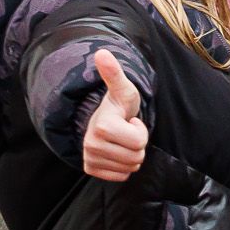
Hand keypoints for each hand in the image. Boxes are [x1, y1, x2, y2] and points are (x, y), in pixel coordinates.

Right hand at [79, 50, 148, 181]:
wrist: (102, 120)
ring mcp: (89, 159)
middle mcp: (91, 145)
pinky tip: (115, 151)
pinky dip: (123, 166)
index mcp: (101, 127)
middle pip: (136, 157)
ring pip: (130, 168)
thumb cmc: (118, 106)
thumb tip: (102, 53)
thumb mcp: (123, 90)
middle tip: (126, 131)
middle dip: (137, 144)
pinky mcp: (91, 170)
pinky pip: (121, 176)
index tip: (129, 121)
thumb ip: (114, 74)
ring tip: (121, 140)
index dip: (140, 131)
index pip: (139, 142)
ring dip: (131, 155)